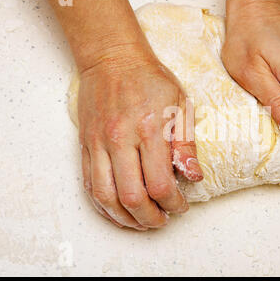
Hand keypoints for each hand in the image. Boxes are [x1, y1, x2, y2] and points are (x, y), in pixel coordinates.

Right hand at [78, 49, 202, 229]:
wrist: (113, 58)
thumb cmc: (150, 79)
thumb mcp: (180, 105)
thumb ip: (186, 144)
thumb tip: (194, 176)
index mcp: (150, 129)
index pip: (160, 183)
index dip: (173, 203)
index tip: (181, 206)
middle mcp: (120, 139)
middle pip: (132, 197)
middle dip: (150, 218)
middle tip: (162, 219)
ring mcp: (99, 143)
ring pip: (105, 196)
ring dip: (125, 218)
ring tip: (141, 221)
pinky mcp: (86, 144)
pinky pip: (89, 183)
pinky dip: (103, 204)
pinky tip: (117, 210)